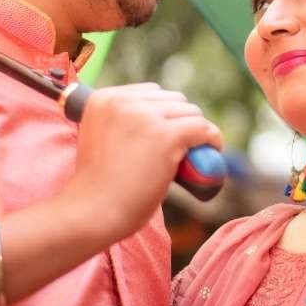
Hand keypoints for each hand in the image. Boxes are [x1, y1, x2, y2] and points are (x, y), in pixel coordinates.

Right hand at [56, 83, 223, 247]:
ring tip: (194, 153)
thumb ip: (123, 124)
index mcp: (103, 98)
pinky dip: (212, 139)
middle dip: (181, 121)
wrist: (90, 212)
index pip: (150, 93)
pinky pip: (202, 128)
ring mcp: (145, 117)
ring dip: (196, 131)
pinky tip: (214, 148)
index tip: (166, 134)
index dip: (164, 114)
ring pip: (191, 112)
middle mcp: (123, 101)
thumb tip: (162, 123)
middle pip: (173, 99)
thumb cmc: (97, 187)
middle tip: (182, 147)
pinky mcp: (166, 136)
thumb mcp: (102, 139)